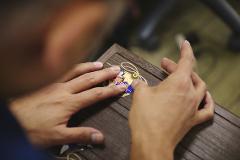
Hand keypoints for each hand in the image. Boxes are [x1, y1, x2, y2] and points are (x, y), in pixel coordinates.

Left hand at [9, 62, 126, 147]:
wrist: (11, 120)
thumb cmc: (33, 129)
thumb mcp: (58, 137)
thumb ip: (80, 135)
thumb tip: (100, 137)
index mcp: (69, 103)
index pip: (95, 95)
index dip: (110, 91)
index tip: (122, 87)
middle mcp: (63, 90)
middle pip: (88, 79)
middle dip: (104, 74)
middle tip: (116, 69)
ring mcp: (53, 84)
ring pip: (75, 71)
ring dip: (89, 67)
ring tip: (100, 63)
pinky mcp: (45, 83)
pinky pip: (61, 70)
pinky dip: (72, 66)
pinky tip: (75, 66)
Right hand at [129, 41, 213, 159]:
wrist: (152, 142)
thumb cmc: (146, 118)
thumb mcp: (139, 95)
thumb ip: (141, 85)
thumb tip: (140, 83)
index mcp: (177, 83)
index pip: (186, 61)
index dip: (185, 50)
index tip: (184, 43)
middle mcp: (189, 93)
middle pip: (189, 73)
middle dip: (176, 66)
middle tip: (164, 64)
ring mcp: (193, 107)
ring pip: (200, 88)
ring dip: (191, 79)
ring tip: (182, 77)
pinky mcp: (192, 120)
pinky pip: (206, 109)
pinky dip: (207, 101)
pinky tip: (205, 97)